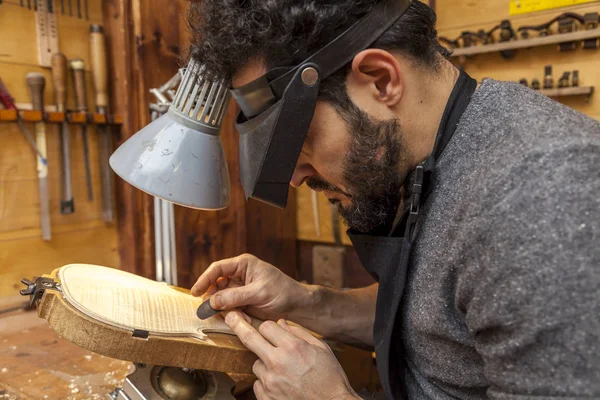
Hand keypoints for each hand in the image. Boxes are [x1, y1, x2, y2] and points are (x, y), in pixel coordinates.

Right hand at [191, 254, 309, 320]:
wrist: (297, 305)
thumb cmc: (283, 291)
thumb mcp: (259, 292)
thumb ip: (235, 296)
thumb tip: (212, 300)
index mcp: (243, 264)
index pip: (218, 269)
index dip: (205, 279)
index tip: (195, 292)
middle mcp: (238, 275)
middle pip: (215, 285)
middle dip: (214, 299)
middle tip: (212, 311)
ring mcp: (239, 289)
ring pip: (220, 299)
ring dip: (224, 309)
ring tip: (239, 315)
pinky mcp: (241, 302)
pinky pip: (228, 309)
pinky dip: (232, 315)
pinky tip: (243, 317)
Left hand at [225, 312, 358, 399]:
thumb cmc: (330, 379)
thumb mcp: (322, 349)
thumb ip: (299, 333)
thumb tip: (281, 323)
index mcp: (292, 347)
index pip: (267, 326)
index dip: (269, 327)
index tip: (270, 329)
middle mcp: (277, 363)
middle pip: (249, 338)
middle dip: (239, 325)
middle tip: (231, 317)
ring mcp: (270, 382)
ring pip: (256, 364)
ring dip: (265, 363)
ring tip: (284, 370)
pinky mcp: (266, 397)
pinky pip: (258, 383)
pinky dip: (266, 382)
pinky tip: (282, 384)